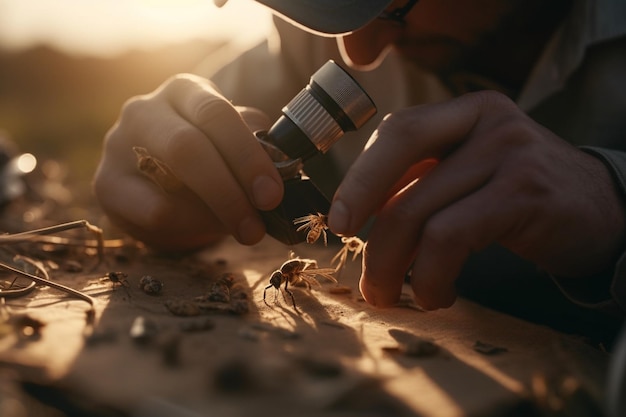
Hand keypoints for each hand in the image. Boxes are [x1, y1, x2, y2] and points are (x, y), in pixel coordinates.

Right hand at [93, 74, 283, 250]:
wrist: (159, 183)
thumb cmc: (208, 156)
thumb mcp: (233, 142)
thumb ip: (254, 144)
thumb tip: (276, 161)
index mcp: (186, 90)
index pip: (216, 114)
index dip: (247, 157)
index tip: (272, 194)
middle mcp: (146, 109)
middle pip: (188, 147)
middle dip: (230, 191)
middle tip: (258, 224)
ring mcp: (118, 144)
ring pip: (169, 184)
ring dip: (214, 214)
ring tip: (244, 230)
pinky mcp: (106, 184)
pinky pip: (155, 213)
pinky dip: (191, 227)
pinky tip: (208, 227)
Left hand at [328, 91, 625, 309]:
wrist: (603, 212)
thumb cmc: (522, 198)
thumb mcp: (470, 174)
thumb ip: (422, 181)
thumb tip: (358, 213)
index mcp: (465, 112)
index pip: (396, 131)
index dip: (358, 177)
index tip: (338, 221)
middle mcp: (485, 120)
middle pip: (398, 154)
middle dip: (361, 211)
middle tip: (361, 268)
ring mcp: (508, 152)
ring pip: (417, 210)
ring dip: (392, 266)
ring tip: (394, 295)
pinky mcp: (523, 194)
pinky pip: (449, 237)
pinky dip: (430, 275)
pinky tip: (437, 293)